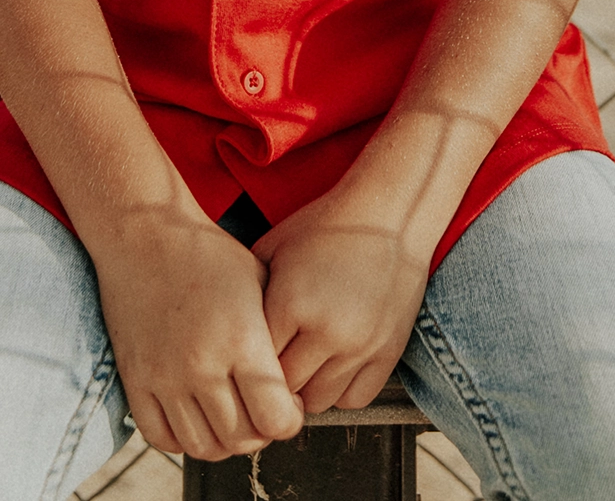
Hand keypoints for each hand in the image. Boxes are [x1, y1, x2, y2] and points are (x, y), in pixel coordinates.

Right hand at [90, 207, 303, 459]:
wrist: (146, 235)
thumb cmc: (208, 253)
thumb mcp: (259, 282)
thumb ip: (278, 335)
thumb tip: (294, 383)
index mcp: (241, 338)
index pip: (276, 418)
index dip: (290, 419)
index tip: (289, 403)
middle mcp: (202, 364)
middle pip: (242, 439)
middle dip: (261, 431)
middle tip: (262, 409)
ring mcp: (165, 376)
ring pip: (204, 447)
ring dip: (225, 440)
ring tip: (232, 413)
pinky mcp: (135, 380)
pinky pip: (162, 438)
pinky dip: (183, 438)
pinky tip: (197, 414)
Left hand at [254, 188, 429, 413]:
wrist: (389, 213)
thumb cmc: (327, 225)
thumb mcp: (276, 245)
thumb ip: (250, 289)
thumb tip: (225, 324)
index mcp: (291, 302)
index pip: (255, 361)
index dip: (249, 359)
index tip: (249, 353)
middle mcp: (326, 329)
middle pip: (285, 388)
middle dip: (275, 379)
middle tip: (273, 363)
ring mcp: (361, 345)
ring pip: (319, 401)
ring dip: (307, 388)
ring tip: (303, 363)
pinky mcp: (388, 352)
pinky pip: (355, 399)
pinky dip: (340, 390)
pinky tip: (333, 365)